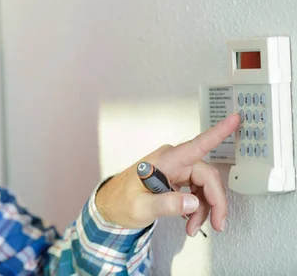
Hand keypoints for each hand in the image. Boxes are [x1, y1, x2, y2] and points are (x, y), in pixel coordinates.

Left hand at [95, 113, 239, 235]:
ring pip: (205, 187)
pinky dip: (197, 208)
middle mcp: (173, 161)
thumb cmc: (120, 201)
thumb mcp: (141, 207)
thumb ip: (166, 204)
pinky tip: (189, 220)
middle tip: (217, 225)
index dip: (218, 132)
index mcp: (165, 160)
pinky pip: (197, 191)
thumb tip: (193, 203)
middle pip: (208, 177)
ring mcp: (175, 169)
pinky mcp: (176, 178)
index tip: (235, 118)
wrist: (110, 205)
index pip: (196, 145)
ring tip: (192, 227)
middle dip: (215, 203)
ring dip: (204, 209)